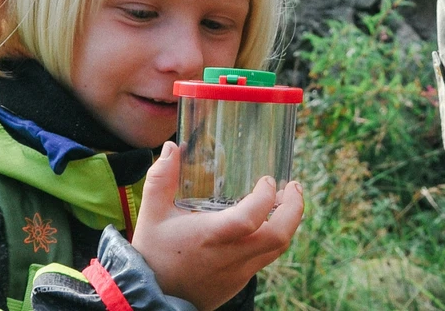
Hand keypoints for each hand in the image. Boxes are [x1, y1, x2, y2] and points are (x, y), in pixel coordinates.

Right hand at [133, 142, 303, 309]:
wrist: (150, 297)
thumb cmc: (153, 254)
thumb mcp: (152, 214)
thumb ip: (161, 179)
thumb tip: (171, 147)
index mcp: (210, 238)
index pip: (250, 219)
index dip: (265, 197)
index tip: (267, 180)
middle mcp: (230, 257)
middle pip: (279, 237)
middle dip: (294, 209)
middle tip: (293, 187)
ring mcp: (238, 273)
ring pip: (277, 248)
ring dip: (288, 222)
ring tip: (283, 201)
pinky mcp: (240, 282)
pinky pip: (265, 258)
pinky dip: (272, 237)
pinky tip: (265, 223)